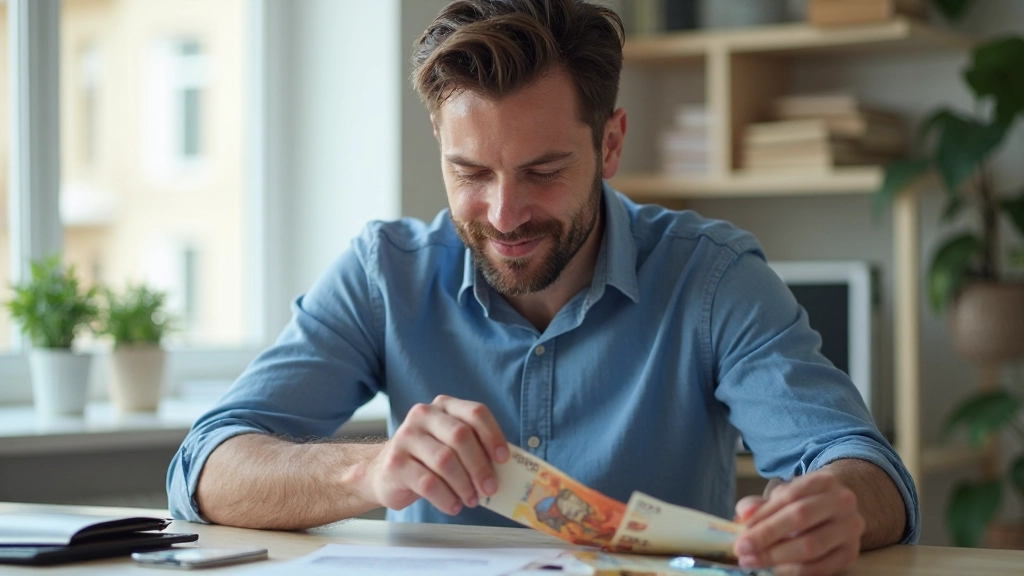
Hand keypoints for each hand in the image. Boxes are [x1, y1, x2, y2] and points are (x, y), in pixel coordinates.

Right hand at [367, 395, 508, 515]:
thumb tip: (506, 469)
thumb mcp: (450, 444)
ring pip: (445, 460)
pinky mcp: (395, 463)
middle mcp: (423, 415)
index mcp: (444, 406)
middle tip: (490, 488)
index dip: (493, 436)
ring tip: (472, 500)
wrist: (385, 472)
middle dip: (480, 466)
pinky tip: (453, 506)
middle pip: (460, 436)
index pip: (475, 412)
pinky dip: (446, 498)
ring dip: (464, 485)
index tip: (504, 459)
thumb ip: (474, 447)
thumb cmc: (428, 459)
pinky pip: (428, 483)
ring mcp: (406, 437)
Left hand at [733, 470, 864, 575]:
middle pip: (801, 518)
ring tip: (753, 560)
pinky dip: (794, 571)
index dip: (763, 515)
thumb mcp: (783, 496)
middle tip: (743, 549)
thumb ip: (760, 504)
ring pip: (811, 546)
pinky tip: (775, 570)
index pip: (789, 496)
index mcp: (824, 481)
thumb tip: (744, 513)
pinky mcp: (851, 554)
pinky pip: (820, 567)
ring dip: (776, 556)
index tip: (741, 531)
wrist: (837, 512)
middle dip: (767, 535)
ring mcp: (850, 529)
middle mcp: (842, 502)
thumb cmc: (804, 503)